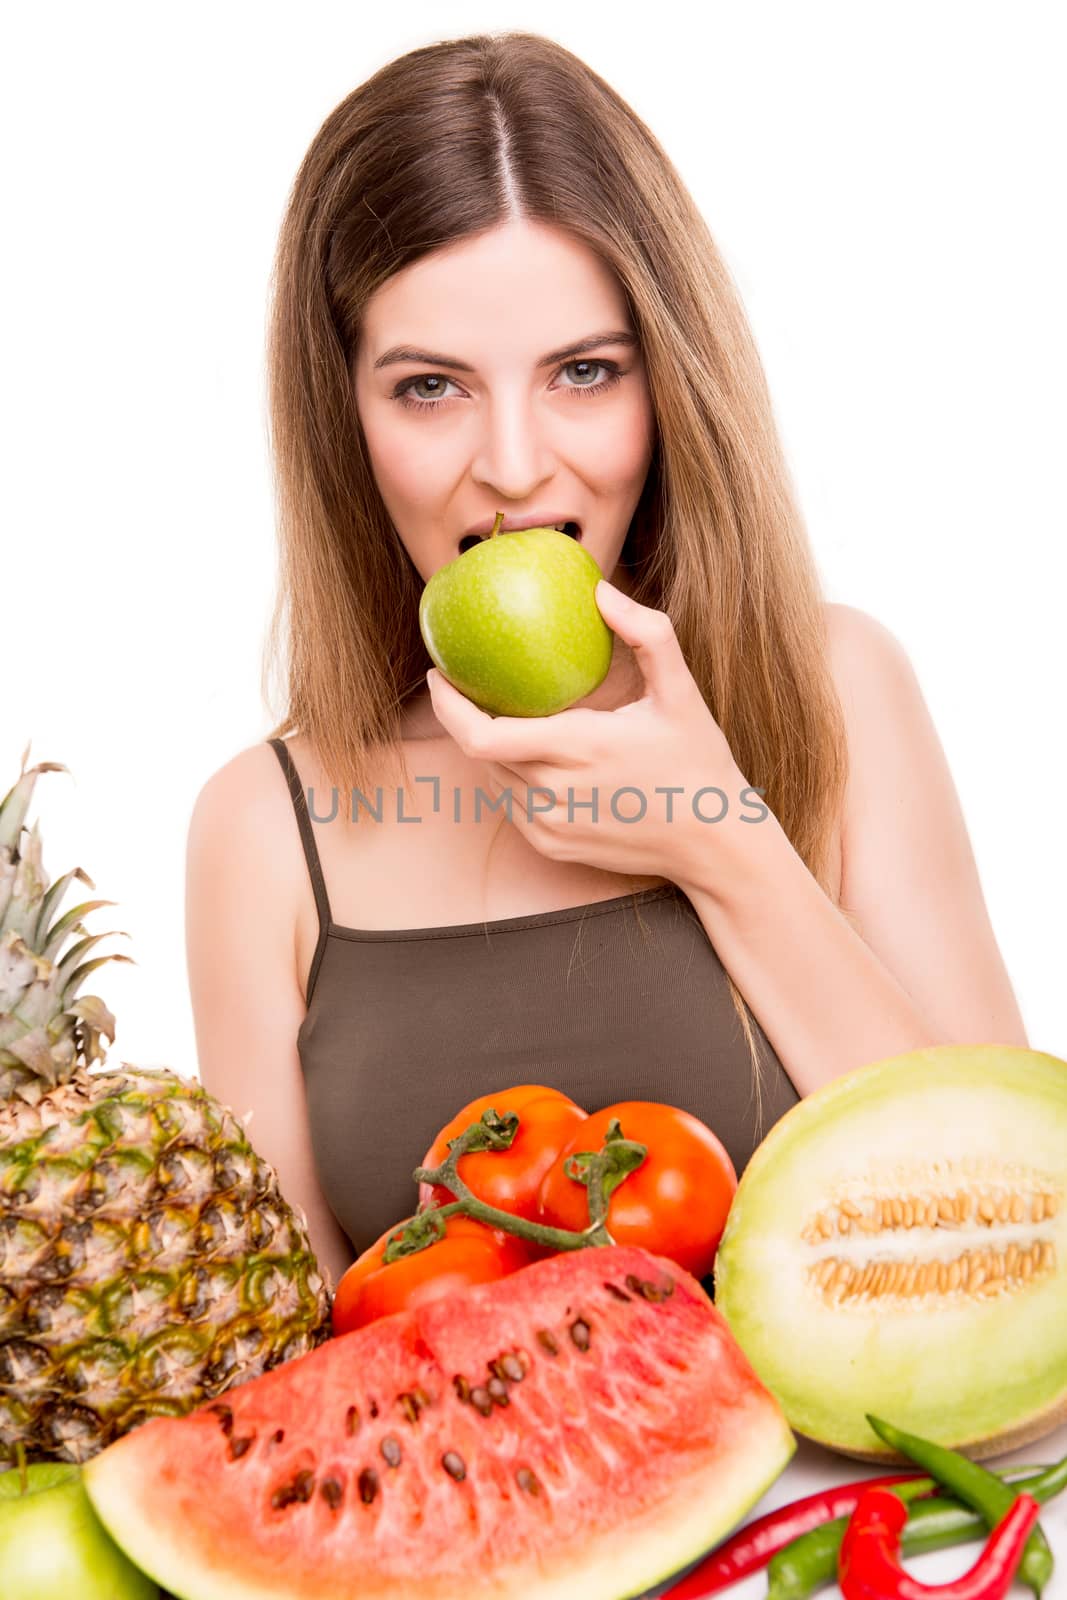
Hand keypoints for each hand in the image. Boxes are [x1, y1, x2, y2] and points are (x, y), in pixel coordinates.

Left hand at [425, 579, 751, 882]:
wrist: (713, 843)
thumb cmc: (698, 761)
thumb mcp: (682, 693)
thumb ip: (647, 634)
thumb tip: (600, 591)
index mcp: (580, 748)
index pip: (482, 736)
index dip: (448, 707)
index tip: (439, 675)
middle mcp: (556, 794)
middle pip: (481, 755)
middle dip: (465, 718)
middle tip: (465, 685)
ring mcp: (551, 827)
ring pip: (494, 779)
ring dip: (490, 748)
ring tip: (500, 715)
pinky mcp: (553, 847)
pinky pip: (512, 806)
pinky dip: (512, 777)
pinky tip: (530, 756)